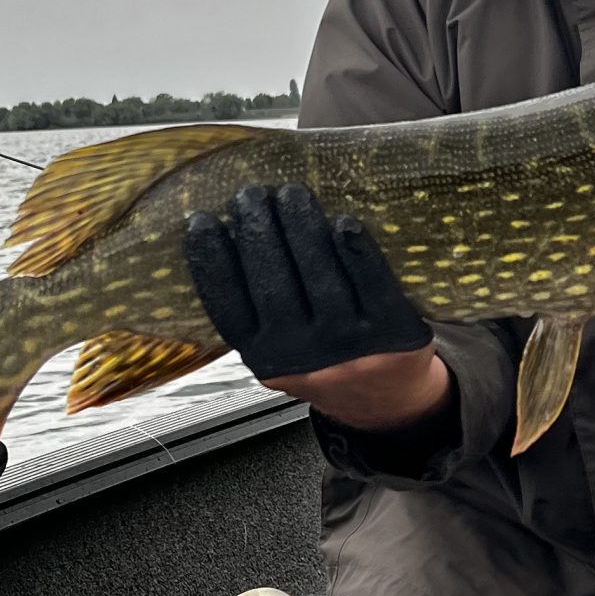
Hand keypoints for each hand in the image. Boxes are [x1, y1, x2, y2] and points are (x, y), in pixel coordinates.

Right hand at [184, 183, 450, 432]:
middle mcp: (302, 355)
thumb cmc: (326, 362)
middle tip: (250, 193)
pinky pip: (372, 284)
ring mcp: (348, 346)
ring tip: (290, 194)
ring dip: (302, 228)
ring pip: (319, 276)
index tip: (202, 220)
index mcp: (263, 358)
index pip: (228, 307)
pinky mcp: (392, 334)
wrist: (387, 402)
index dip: (212, 261)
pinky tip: (344, 223)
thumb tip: (231, 233)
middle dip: (258, 231)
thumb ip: (256, 312)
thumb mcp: (279, 351)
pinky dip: (355, 251)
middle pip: (272, 283)